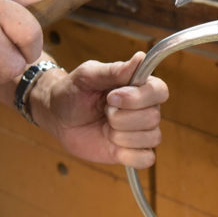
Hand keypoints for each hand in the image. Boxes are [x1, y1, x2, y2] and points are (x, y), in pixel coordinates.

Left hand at [31, 52, 168, 168]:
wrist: (58, 116)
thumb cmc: (73, 91)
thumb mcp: (88, 76)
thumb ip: (114, 70)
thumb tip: (140, 57)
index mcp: (138, 86)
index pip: (160, 91)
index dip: (138, 98)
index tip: (111, 97)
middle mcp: (144, 108)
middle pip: (154, 117)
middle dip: (121, 117)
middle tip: (103, 111)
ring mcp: (139, 131)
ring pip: (151, 138)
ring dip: (122, 135)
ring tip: (105, 127)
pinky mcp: (131, 152)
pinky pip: (146, 159)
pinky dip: (128, 154)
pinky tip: (112, 144)